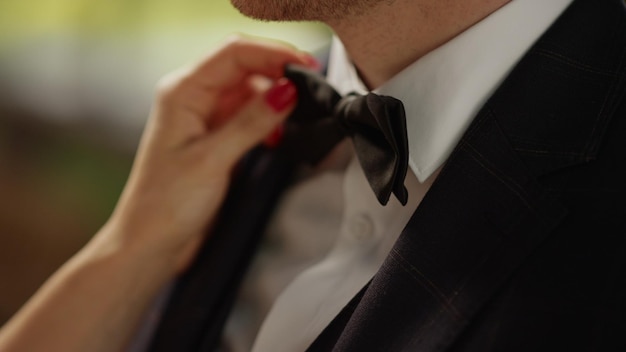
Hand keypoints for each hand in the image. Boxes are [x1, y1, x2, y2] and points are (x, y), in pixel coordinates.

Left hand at [103, 36, 315, 273]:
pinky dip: (267, 120)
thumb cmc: (165, 205)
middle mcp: (191, 98)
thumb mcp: (212, 159)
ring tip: (300, 111)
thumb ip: (252, 122)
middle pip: (243, 67)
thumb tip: (287, 90)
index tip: (305, 66)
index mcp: (182, 92)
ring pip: (249, 91)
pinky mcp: (215, 138)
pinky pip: (248, 116)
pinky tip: (278, 135)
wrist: (150, 243)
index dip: (273, 53)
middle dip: (278, 72)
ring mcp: (204, 118)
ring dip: (275, 98)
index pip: (234, 53)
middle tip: (311, 85)